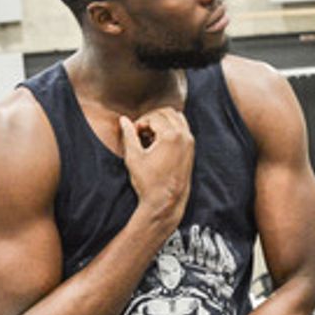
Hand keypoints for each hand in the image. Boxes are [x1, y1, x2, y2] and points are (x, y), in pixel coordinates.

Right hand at [120, 108, 193, 225]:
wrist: (166, 202)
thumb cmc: (149, 182)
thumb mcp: (134, 157)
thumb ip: (128, 135)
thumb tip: (123, 119)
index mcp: (171, 136)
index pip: (153, 117)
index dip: (139, 123)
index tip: (132, 134)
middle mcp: (184, 136)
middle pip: (167, 112)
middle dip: (151, 118)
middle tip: (139, 131)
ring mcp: (190, 142)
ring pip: (177, 117)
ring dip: (162, 121)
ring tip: (149, 135)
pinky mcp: (191, 149)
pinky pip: (183, 128)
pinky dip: (171, 127)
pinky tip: (159, 141)